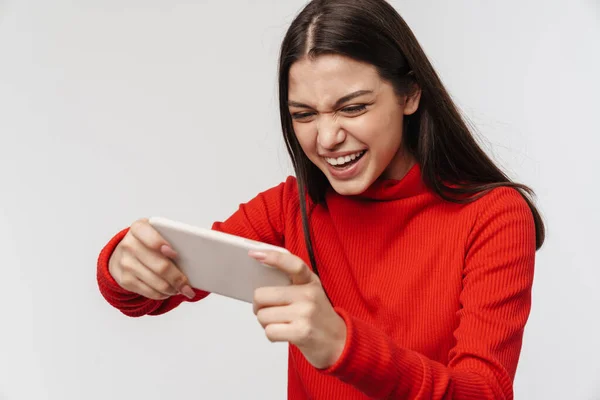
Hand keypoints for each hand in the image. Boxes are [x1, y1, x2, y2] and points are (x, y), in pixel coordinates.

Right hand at [108, 218, 195, 299]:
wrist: (121, 252)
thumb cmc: (147, 241)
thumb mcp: (155, 232)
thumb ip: (170, 238)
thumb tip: (193, 256)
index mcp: (139, 228)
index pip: (150, 237)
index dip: (162, 245)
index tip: (176, 254)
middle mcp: (129, 245)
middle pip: (160, 266)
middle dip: (178, 278)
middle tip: (189, 285)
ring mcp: (125, 263)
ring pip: (157, 282)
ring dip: (173, 288)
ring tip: (182, 289)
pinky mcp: (125, 280)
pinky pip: (149, 292)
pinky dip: (163, 294)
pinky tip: (170, 291)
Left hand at [249, 250, 346, 368]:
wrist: (339, 343)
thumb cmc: (318, 317)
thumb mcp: (311, 294)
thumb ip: (291, 285)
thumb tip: (259, 286)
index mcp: (310, 281)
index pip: (292, 263)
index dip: (273, 257)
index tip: (255, 254)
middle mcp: (308, 294)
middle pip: (262, 295)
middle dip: (258, 306)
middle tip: (265, 310)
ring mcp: (305, 313)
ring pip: (263, 316)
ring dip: (265, 323)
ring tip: (279, 323)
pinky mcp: (302, 332)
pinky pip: (270, 331)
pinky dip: (271, 335)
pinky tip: (283, 334)